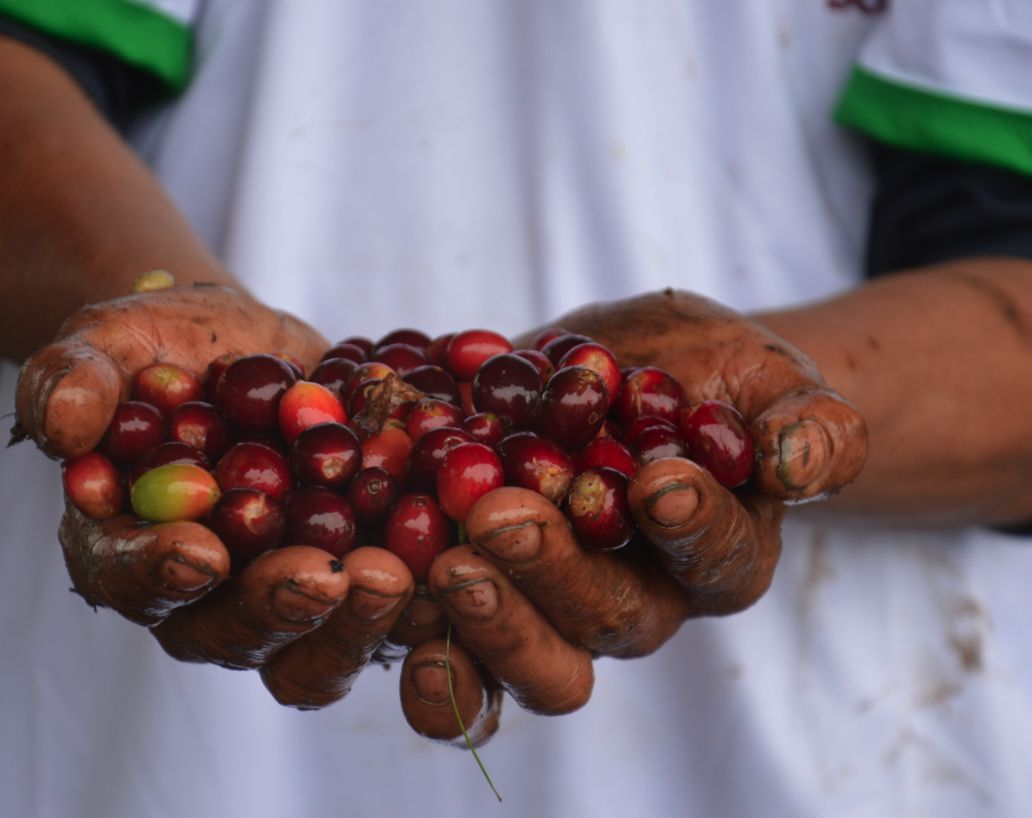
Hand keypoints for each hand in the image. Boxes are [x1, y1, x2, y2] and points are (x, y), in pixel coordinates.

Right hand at [17, 284, 414, 707]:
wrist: (236, 351)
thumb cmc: (157, 349)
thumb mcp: (104, 344)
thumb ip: (71, 379)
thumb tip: (63, 426)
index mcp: (125, 549)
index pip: (129, 580)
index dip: (160, 574)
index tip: (201, 552)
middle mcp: (202, 597)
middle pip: (232, 632)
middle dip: (278, 606)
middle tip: (326, 572)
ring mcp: (283, 598)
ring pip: (316, 647)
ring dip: (357, 622)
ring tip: (395, 573)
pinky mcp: (354, 580)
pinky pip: (390, 609)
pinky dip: (423, 592)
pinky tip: (454, 555)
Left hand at [399, 289, 867, 744]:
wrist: (621, 371)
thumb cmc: (708, 375)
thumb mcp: (768, 378)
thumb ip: (809, 422)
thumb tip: (802, 463)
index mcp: (718, 557)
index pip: (715, 558)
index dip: (692, 526)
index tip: (657, 480)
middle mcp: (636, 602)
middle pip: (602, 619)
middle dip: (552, 573)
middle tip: (501, 519)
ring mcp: (552, 608)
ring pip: (524, 651)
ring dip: (480, 616)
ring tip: (438, 560)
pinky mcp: (478, 595)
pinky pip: (447, 646)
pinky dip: (410, 631)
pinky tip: (376, 596)